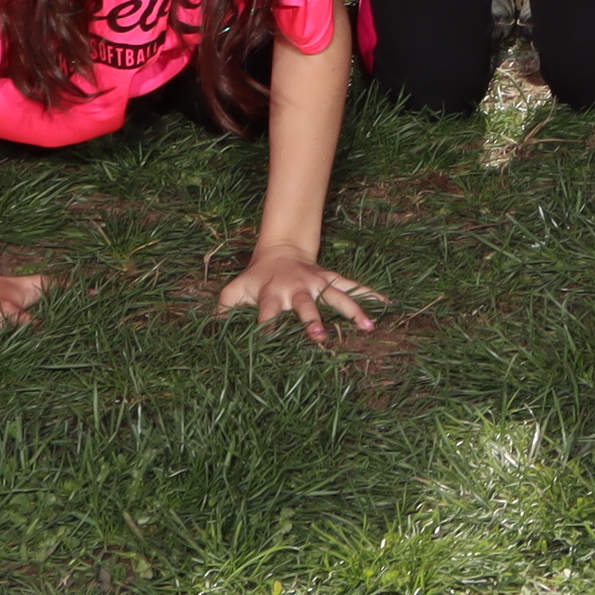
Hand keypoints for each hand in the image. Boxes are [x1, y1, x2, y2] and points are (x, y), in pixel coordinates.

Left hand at [218, 250, 385, 343]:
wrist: (279, 249)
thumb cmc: (255, 279)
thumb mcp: (234, 291)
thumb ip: (222, 312)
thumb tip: (208, 338)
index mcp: (270, 295)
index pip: (266, 314)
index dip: (266, 328)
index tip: (268, 346)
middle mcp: (296, 289)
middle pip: (304, 306)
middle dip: (312, 319)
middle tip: (320, 336)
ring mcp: (316, 282)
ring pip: (336, 296)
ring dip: (351, 310)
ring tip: (367, 326)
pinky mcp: (329, 278)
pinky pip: (352, 285)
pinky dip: (369, 294)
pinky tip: (387, 304)